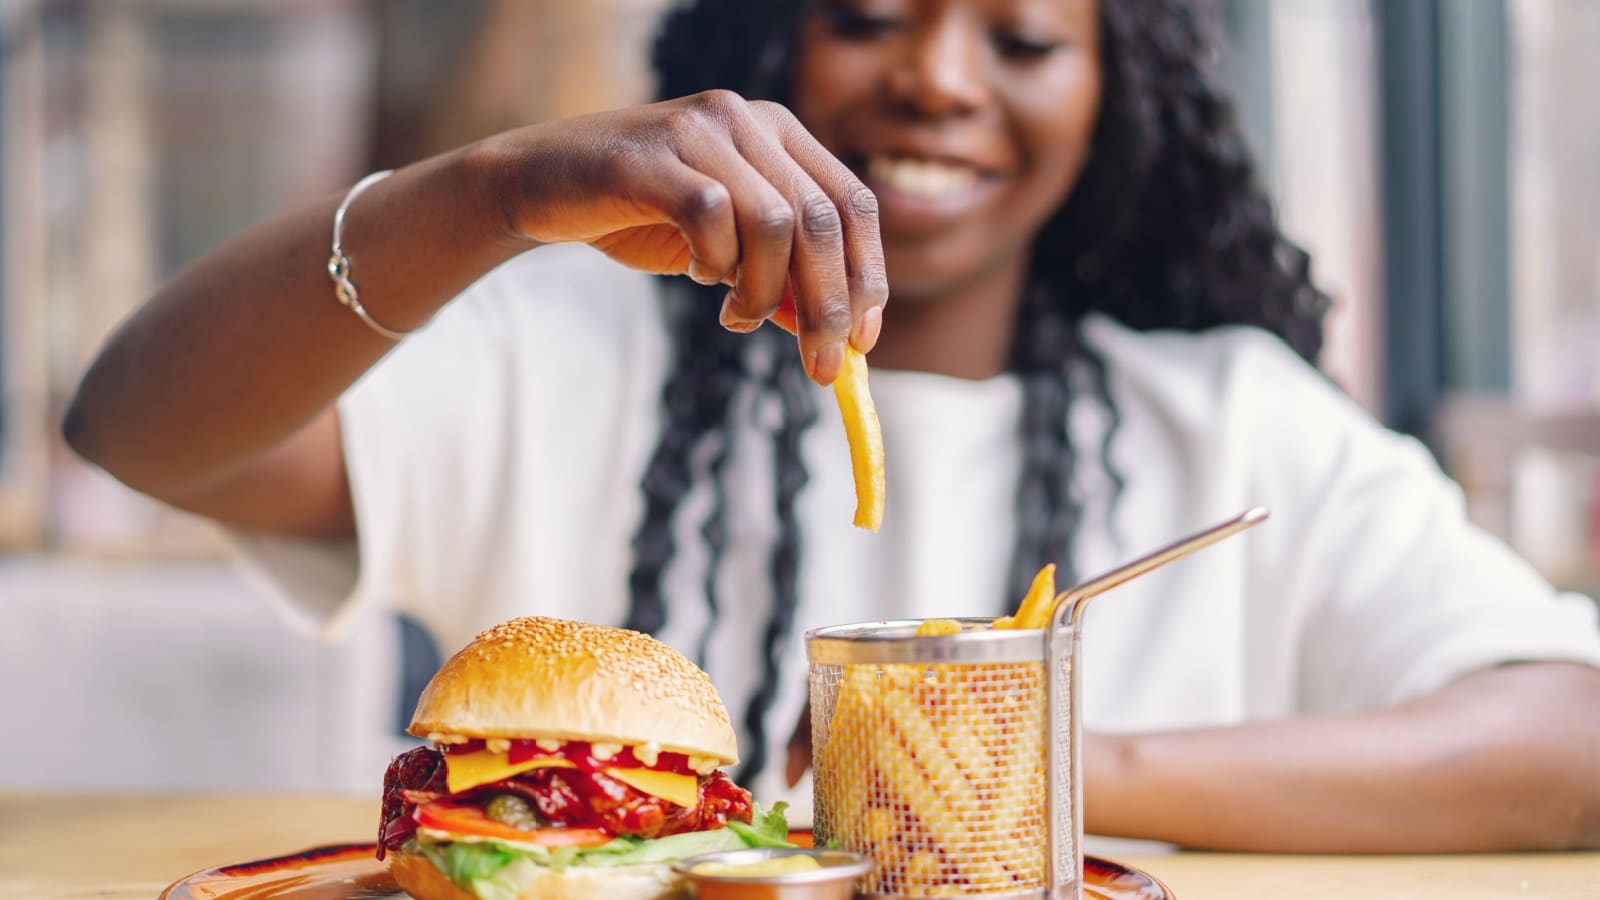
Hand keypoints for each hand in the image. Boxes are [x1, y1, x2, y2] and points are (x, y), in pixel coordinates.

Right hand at [496, 90, 887, 383]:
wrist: (540, 185)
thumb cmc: (639, 215)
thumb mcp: (725, 251)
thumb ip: (780, 279)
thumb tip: (838, 338)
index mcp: (778, 132)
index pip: (853, 203)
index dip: (867, 275)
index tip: (862, 342)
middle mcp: (747, 119)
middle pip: (822, 220)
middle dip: (828, 306)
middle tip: (819, 364)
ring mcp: (701, 131)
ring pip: (776, 223)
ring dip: (764, 292)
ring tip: (735, 315)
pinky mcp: (655, 155)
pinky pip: (713, 217)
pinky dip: (715, 263)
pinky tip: (698, 275)